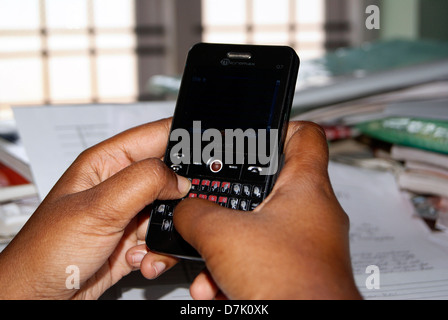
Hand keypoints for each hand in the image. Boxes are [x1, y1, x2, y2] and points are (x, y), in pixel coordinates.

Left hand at [0, 118, 188, 298]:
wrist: (38, 299)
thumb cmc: (45, 252)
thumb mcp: (98, 207)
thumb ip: (144, 182)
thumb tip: (180, 179)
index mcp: (108, 162)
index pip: (157, 135)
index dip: (185, 139)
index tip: (209, 153)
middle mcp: (120, 185)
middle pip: (171, 177)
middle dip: (180, 196)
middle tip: (183, 209)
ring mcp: (129, 214)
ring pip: (171, 212)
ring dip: (167, 231)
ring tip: (146, 243)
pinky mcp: (133, 240)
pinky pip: (163, 239)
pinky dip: (159, 252)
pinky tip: (138, 259)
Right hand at [173, 121, 361, 299]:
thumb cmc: (292, 285)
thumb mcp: (223, 236)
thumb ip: (196, 213)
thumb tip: (185, 210)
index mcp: (306, 188)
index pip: (304, 135)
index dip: (279, 125)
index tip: (257, 130)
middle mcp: (313, 213)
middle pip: (270, 187)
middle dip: (234, 202)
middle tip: (216, 201)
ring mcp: (308, 243)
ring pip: (259, 230)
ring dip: (227, 246)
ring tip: (210, 263)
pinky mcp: (298, 269)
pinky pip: (262, 258)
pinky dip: (236, 269)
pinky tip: (218, 287)